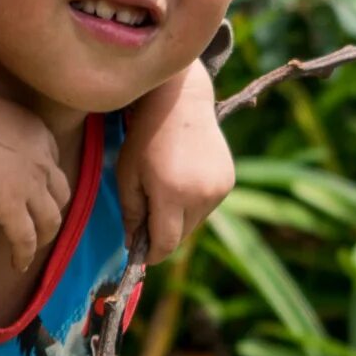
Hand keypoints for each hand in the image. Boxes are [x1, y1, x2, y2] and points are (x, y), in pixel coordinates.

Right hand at [0, 89, 69, 275]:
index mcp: (38, 133)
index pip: (53, 160)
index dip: (47, 179)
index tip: (37, 189)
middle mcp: (43, 160)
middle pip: (61, 193)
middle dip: (54, 209)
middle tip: (41, 222)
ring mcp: (31, 186)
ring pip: (51, 220)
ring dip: (45, 236)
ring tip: (34, 247)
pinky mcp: (11, 208)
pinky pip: (24, 239)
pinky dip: (23, 254)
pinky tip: (17, 265)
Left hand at [113, 62, 235, 264]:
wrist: (180, 101)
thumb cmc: (146, 136)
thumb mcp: (128, 174)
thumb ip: (131, 214)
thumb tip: (134, 245)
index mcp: (173, 194)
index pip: (165, 244)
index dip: (150, 254)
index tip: (138, 254)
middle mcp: (201, 195)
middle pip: (181, 237)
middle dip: (162, 236)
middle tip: (145, 221)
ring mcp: (219, 189)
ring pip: (194, 224)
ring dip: (178, 221)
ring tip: (163, 194)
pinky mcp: (228, 181)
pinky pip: (206, 208)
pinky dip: (192, 205)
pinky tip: (181, 182)